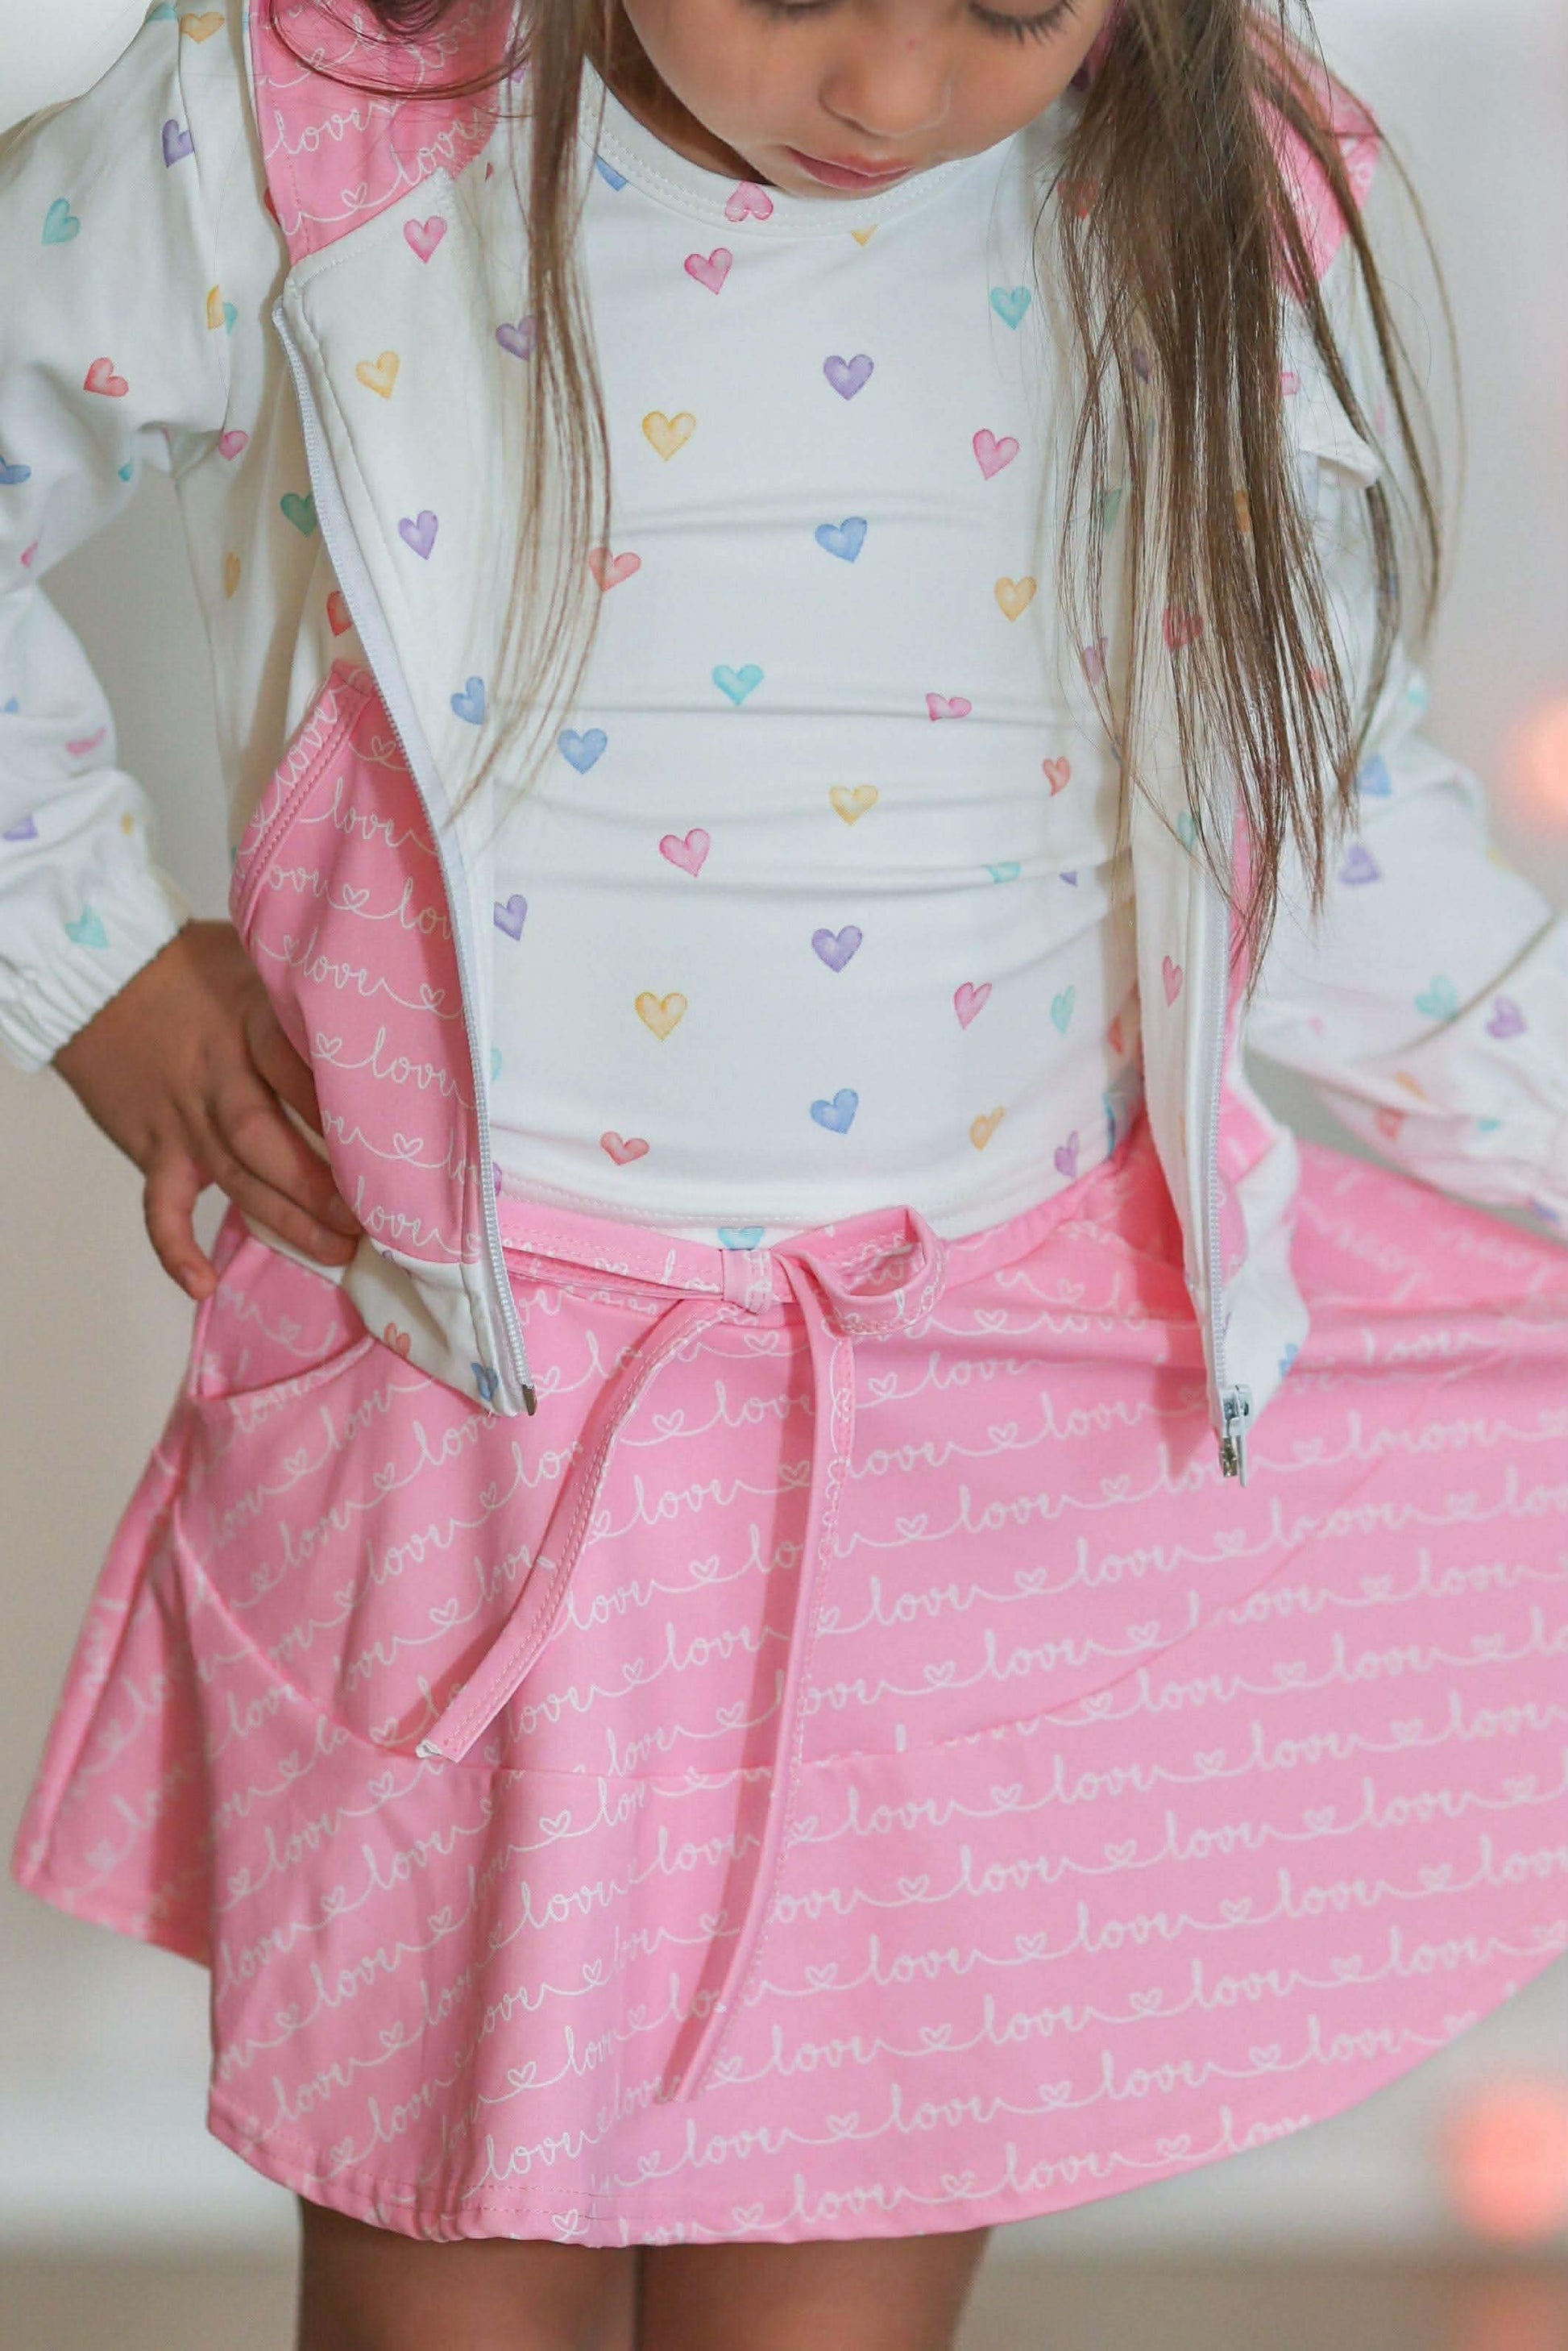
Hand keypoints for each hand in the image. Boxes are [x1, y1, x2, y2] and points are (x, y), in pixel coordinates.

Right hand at [52, 919, 361, 1300]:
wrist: (95, 979)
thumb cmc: (189, 969)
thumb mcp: (256, 963)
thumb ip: (304, 997)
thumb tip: (379, 1018)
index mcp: (249, 1025)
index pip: (296, 1068)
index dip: (339, 1110)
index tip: (391, 1148)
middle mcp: (217, 1079)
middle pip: (267, 1139)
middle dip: (319, 1185)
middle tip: (372, 1219)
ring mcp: (183, 1120)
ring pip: (236, 1179)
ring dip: (285, 1220)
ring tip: (338, 1252)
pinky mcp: (154, 1149)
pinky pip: (160, 1206)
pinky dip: (175, 1248)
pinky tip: (204, 1285)